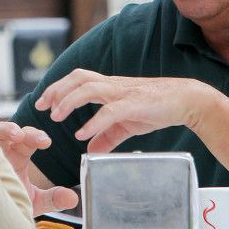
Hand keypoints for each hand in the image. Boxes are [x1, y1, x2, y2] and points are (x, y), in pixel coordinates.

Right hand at [0, 121, 77, 214]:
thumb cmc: (9, 206)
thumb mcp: (34, 202)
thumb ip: (54, 199)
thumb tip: (73, 198)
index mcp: (17, 157)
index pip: (28, 139)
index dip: (37, 137)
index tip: (47, 143)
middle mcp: (2, 152)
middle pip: (14, 131)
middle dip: (28, 133)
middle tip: (41, 141)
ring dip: (6, 129)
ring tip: (17, 135)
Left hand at [34, 69, 212, 152]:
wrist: (186, 101)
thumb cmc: (156, 108)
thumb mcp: (126, 124)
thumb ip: (106, 136)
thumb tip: (89, 150)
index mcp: (109, 87)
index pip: (78, 79)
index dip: (58, 88)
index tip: (42, 103)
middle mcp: (113, 85)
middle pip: (78, 78)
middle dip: (56, 90)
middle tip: (41, 107)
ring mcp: (123, 93)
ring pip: (89, 88)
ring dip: (69, 101)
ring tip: (56, 117)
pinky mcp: (134, 105)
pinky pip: (109, 111)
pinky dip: (93, 122)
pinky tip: (82, 134)